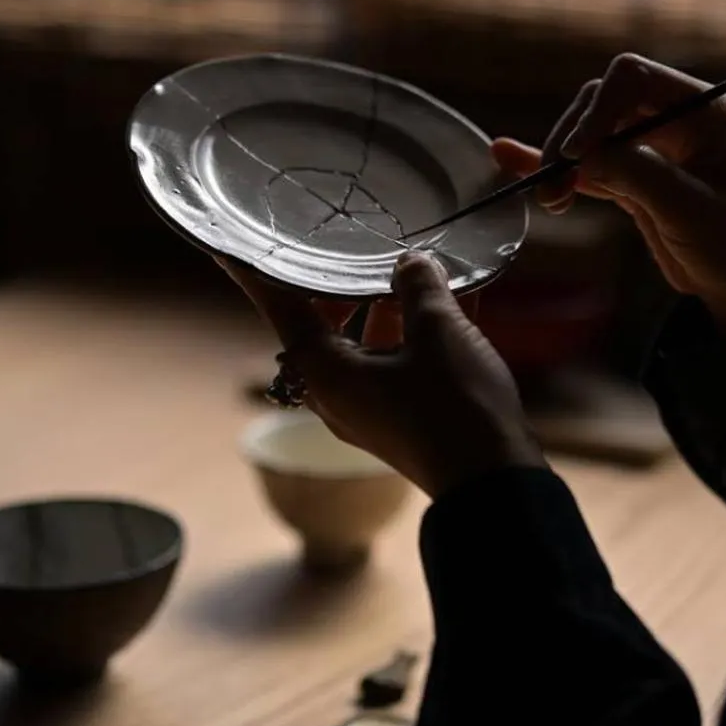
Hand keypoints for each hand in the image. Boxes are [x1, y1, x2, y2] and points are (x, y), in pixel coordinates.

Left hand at [222, 253, 546, 498]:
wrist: (494, 482)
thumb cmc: (454, 403)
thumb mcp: (438, 331)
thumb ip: (418, 288)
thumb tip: (410, 262)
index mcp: (326, 372)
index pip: (282, 311)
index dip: (260, 276)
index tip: (231, 249)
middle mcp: (336, 394)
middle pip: (324, 326)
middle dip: (341, 285)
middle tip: (349, 243)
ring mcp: (369, 410)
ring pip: (364, 344)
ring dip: (384, 306)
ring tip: (410, 266)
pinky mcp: (401, 418)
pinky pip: (395, 363)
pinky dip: (412, 333)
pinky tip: (449, 301)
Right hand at [494, 52, 725, 332]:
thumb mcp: (690, 209)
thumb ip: (637, 175)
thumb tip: (578, 156)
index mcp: (701, 109)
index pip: (632, 79)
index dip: (597, 109)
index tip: (575, 153)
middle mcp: (673, 118)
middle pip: (601, 103)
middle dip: (571, 140)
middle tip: (554, 189)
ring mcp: (649, 147)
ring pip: (588, 134)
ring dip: (560, 162)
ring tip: (548, 202)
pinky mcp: (631, 178)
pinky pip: (586, 164)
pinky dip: (554, 167)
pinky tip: (511, 158)